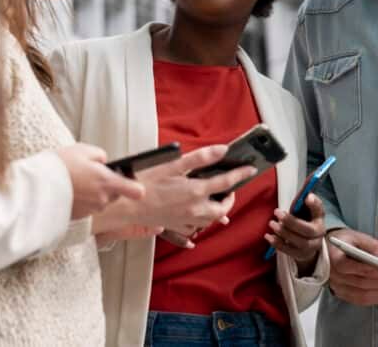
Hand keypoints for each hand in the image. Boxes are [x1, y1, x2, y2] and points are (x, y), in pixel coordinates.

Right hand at [54, 142, 144, 219]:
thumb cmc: (60, 167)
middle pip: (114, 195)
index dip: (135, 186)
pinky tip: (69, 191)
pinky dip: (81, 201)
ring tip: (75, 182)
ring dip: (92, 194)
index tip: (131, 180)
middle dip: (107, 186)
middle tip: (89, 175)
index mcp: (107, 182)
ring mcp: (90, 210)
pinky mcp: (78, 217)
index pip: (136, 191)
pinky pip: (86, 207)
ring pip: (99, 201)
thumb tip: (105, 162)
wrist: (35, 188)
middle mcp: (102, 200)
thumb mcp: (83, 150)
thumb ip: (100, 155)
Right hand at [92, 144, 252, 244]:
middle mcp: (195, 209)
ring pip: (211, 219)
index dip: (240, 174)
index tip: (251, 169)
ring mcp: (186, 220)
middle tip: (230, 188)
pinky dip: (203, 220)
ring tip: (217, 199)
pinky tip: (198, 212)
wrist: (127, 206)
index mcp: (196, 191)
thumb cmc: (146, 182)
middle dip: (230, 199)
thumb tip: (222, 150)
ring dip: (218, 210)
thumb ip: (200, 158)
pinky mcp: (177, 226)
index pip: (226, 182)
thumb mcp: (173, 164)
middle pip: (222, 208)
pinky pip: (196, 227)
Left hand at [265, 193, 325, 271]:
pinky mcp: (301, 255)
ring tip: (272, 223)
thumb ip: (306, 203)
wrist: (308, 242)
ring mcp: (311, 248)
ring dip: (284, 233)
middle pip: (307, 230)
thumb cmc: (305, 222)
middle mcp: (318, 235)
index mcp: (320, 220)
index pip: (319, 211)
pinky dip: (278, 244)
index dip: (314, 205)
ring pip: (299, 242)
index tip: (307, 197)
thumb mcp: (307, 212)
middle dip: (291, 221)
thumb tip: (308, 196)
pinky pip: (289, 251)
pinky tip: (268, 237)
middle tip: (277, 212)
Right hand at [326, 229, 377, 305]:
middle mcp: (332, 273)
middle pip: (357, 282)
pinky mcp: (342, 294)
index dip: (361, 269)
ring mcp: (336, 286)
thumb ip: (373, 247)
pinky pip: (359, 300)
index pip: (344, 265)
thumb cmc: (347, 242)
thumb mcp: (359, 237)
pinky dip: (375, 298)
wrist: (332, 250)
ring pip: (360, 294)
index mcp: (333, 255)